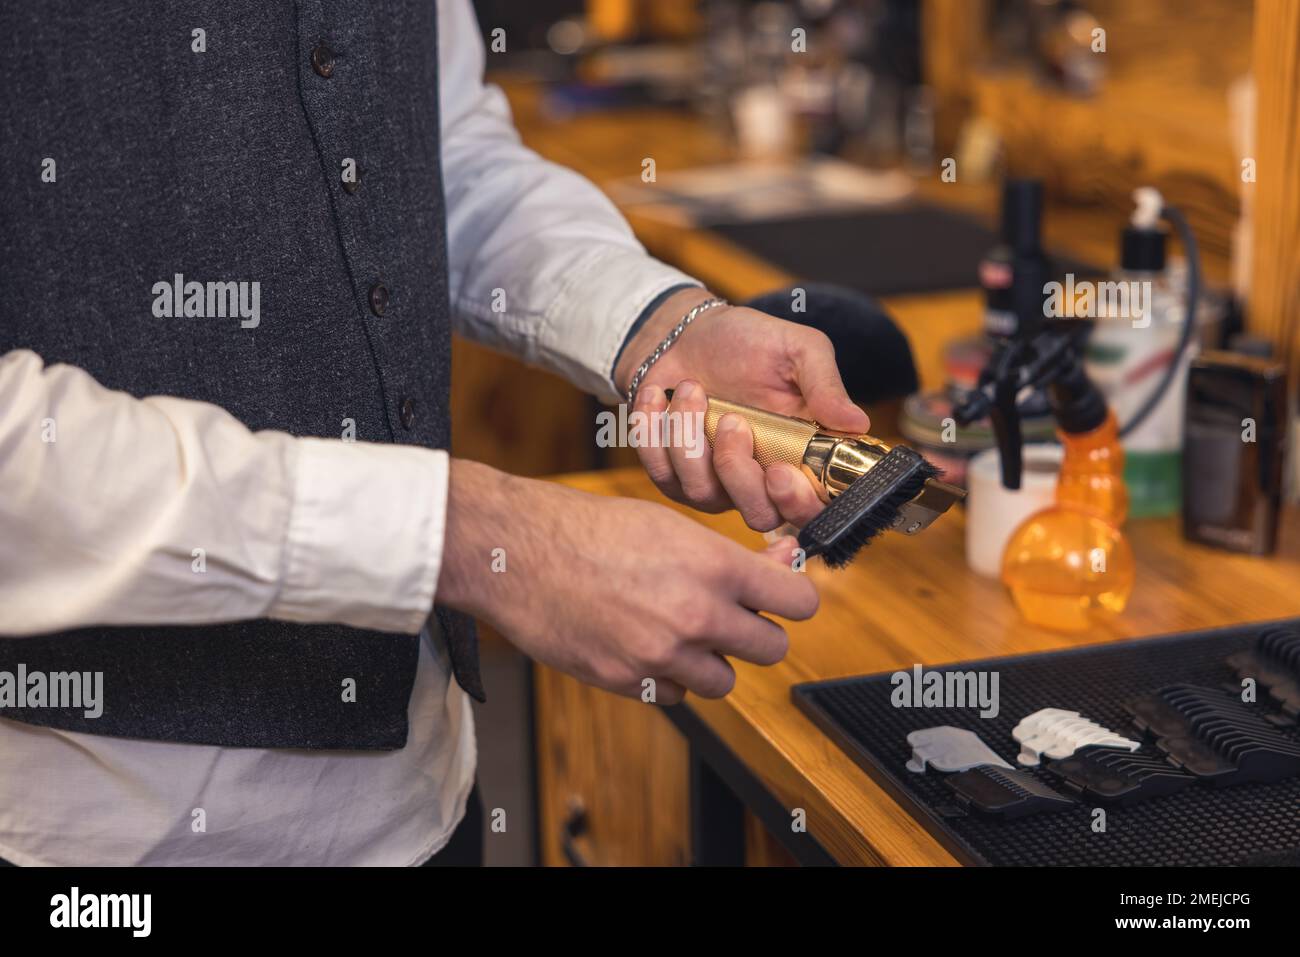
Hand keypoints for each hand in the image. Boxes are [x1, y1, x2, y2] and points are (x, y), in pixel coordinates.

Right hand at [437, 460, 816, 702]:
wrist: (518, 553)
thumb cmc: (588, 528)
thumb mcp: (669, 524)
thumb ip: (726, 556)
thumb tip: (779, 564)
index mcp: (713, 567)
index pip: (798, 602)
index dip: (794, 598)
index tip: (783, 597)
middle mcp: (695, 616)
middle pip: (771, 648)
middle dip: (757, 632)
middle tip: (734, 616)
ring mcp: (661, 655)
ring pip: (724, 681)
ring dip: (712, 661)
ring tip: (681, 631)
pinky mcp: (628, 681)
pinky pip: (675, 694)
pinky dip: (669, 677)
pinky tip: (646, 645)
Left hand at [614, 287, 868, 531]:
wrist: (685, 334)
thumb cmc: (748, 342)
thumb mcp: (797, 349)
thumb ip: (825, 385)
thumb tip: (857, 424)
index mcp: (801, 457)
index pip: (812, 508)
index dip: (798, 505)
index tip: (780, 474)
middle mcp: (761, 481)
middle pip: (759, 516)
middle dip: (739, 472)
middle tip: (733, 421)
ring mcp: (715, 484)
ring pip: (704, 494)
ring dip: (692, 439)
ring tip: (691, 388)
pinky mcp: (673, 477)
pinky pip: (662, 475)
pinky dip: (655, 433)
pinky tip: (659, 398)